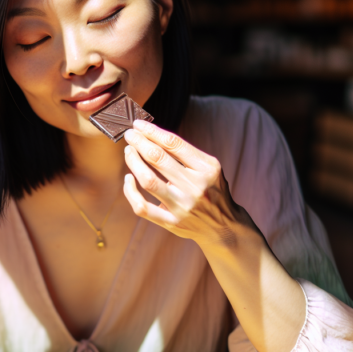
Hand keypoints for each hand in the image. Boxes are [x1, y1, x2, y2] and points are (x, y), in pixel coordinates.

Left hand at [122, 120, 251, 247]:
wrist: (223, 226)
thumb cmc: (211, 189)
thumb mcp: (209, 168)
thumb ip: (185, 154)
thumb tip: (151, 135)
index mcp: (206, 169)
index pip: (174, 143)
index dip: (152, 131)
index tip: (138, 124)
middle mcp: (195, 187)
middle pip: (158, 158)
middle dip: (139, 142)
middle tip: (130, 134)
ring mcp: (182, 206)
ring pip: (148, 180)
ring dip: (133, 162)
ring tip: (128, 151)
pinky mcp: (172, 222)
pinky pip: (142, 207)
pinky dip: (130, 192)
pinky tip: (128, 179)